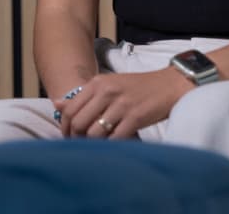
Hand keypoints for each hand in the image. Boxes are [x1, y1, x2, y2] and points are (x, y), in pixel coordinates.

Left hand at [52, 67, 193, 138]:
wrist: (171, 84)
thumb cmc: (139, 86)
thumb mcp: (110, 84)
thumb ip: (85, 95)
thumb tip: (56, 104)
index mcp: (99, 82)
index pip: (69, 110)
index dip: (65, 128)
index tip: (69, 137)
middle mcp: (107, 91)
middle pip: (78, 123)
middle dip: (77, 139)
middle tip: (83, 145)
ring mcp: (121, 104)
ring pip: (93, 134)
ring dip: (94, 144)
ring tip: (100, 145)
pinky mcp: (135, 117)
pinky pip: (113, 140)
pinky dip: (111, 146)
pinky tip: (115, 144)